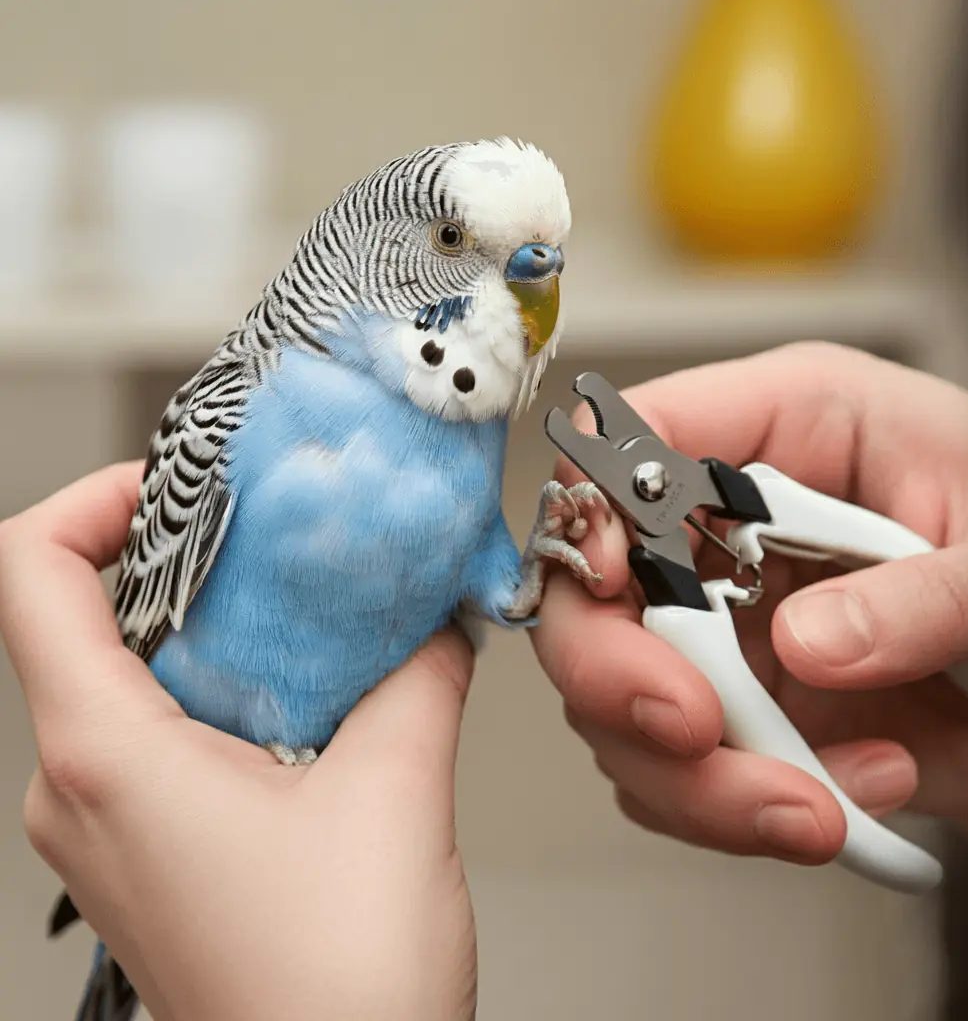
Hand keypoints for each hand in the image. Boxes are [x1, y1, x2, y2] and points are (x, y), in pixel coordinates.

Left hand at [0, 463, 477, 1020]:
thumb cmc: (338, 988)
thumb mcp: (397, 788)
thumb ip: (421, 672)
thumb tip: (437, 614)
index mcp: (109, 755)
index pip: (32, 575)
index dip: (95, 501)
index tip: (181, 486)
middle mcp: (80, 790)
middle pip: (85, 617)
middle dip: (184, 561)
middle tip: (275, 540)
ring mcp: (107, 828)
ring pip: (126, 679)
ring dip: (214, 630)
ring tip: (305, 616)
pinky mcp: (150, 853)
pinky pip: (156, 736)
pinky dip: (223, 691)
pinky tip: (308, 697)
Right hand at [531, 342, 967, 877]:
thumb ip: (925, 595)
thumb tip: (808, 645)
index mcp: (777, 428)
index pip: (632, 439)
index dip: (598, 506)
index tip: (617, 580)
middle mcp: (716, 529)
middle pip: (590, 591)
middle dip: (620, 676)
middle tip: (693, 733)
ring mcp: (711, 623)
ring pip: (618, 704)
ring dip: (696, 779)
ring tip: (814, 810)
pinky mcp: (722, 706)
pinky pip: (674, 773)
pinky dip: (737, 811)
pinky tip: (835, 801)